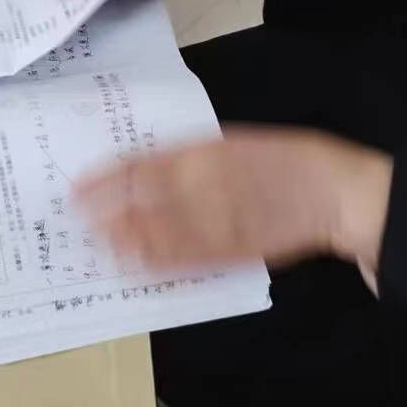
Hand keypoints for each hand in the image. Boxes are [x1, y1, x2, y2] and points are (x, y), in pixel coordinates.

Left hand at [73, 127, 392, 275]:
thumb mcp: (232, 142)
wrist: (331, 191)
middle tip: (74, 219)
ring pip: (155, 234)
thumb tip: (142, 166)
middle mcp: (202, 186)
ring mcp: (216, 222)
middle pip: (139, 201)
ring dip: (120, 240)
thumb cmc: (281, 160)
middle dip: (103, 211)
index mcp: (203, 152)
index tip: (77, 186)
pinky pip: (184, 261)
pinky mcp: (230, 251)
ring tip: (95, 243)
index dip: (105, 179)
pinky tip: (133, 264)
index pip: (140, 166)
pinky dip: (155, 263)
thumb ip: (189, 154)